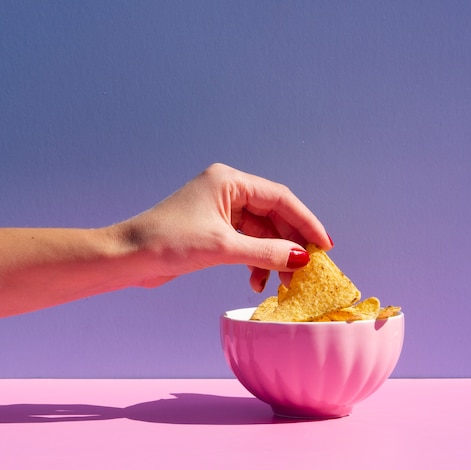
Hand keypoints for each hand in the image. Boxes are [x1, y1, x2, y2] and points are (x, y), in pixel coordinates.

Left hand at [116, 163, 332, 291]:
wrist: (127, 258)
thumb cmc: (168, 242)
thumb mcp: (224, 247)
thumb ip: (266, 251)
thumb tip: (302, 259)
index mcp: (230, 182)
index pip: (280, 199)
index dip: (306, 222)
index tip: (324, 245)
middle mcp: (228, 191)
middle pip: (274, 215)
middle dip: (290, 243)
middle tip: (306, 269)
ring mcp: (221, 210)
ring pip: (262, 232)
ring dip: (273, 256)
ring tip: (282, 281)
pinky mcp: (215, 229)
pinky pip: (247, 242)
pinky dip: (256, 260)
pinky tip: (257, 280)